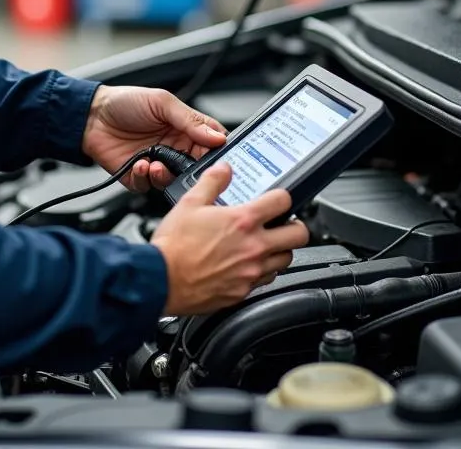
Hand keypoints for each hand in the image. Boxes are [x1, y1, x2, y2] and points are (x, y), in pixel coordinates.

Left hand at [81, 85, 226, 190]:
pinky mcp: (139, 176)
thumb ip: (190, 120)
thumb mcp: (162, 103)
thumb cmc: (125, 103)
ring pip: (173, 181)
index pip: (210, 144)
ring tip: (155, 165)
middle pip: (195, 167)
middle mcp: (173, 147)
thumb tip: (217, 136)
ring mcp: (157, 163)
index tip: (216, 156)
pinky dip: (145, 179)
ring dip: (166, 176)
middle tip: (186, 165)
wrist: (91, 116)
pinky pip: (149, 187)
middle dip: (192, 169)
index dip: (216, 152)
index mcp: (184, 128)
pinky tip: (139, 165)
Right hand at [150, 162, 309, 314]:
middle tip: (283, 224)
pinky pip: (266, 280)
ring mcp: (251, 272)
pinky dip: (263, 271)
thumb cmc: (174, 245)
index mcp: (243, 221)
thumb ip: (212, 181)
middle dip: (294, 226)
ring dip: (280, 250)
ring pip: (286, 260)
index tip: (276, 199)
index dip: (282, 197)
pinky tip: (248, 265)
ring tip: (267, 245)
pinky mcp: (243, 292)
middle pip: (298, 235)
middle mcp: (253, 247)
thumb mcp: (190, 202)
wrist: (161, 280)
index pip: (283, 201)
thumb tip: (225, 169)